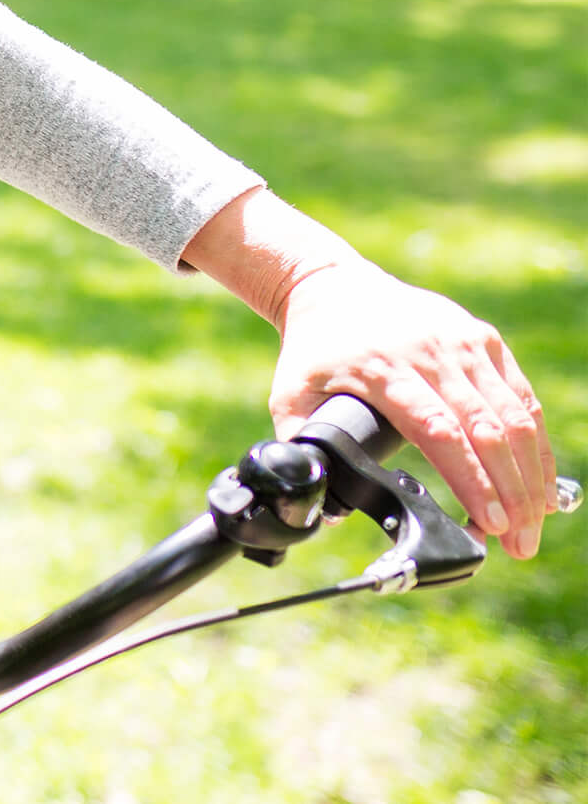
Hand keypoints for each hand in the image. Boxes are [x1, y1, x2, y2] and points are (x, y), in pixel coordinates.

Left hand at [274, 259, 553, 559]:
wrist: (334, 286)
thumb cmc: (314, 349)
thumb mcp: (291, 393)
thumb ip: (303, 446)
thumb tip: (319, 504)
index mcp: (384, 368)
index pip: (439, 430)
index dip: (470, 479)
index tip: (490, 522)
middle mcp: (432, 353)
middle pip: (487, 430)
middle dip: (511, 493)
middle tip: (519, 545)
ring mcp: (464, 343)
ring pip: (514, 417)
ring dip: (531, 476)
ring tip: (532, 527)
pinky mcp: (485, 340)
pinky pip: (520, 398)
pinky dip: (536, 445)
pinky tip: (541, 485)